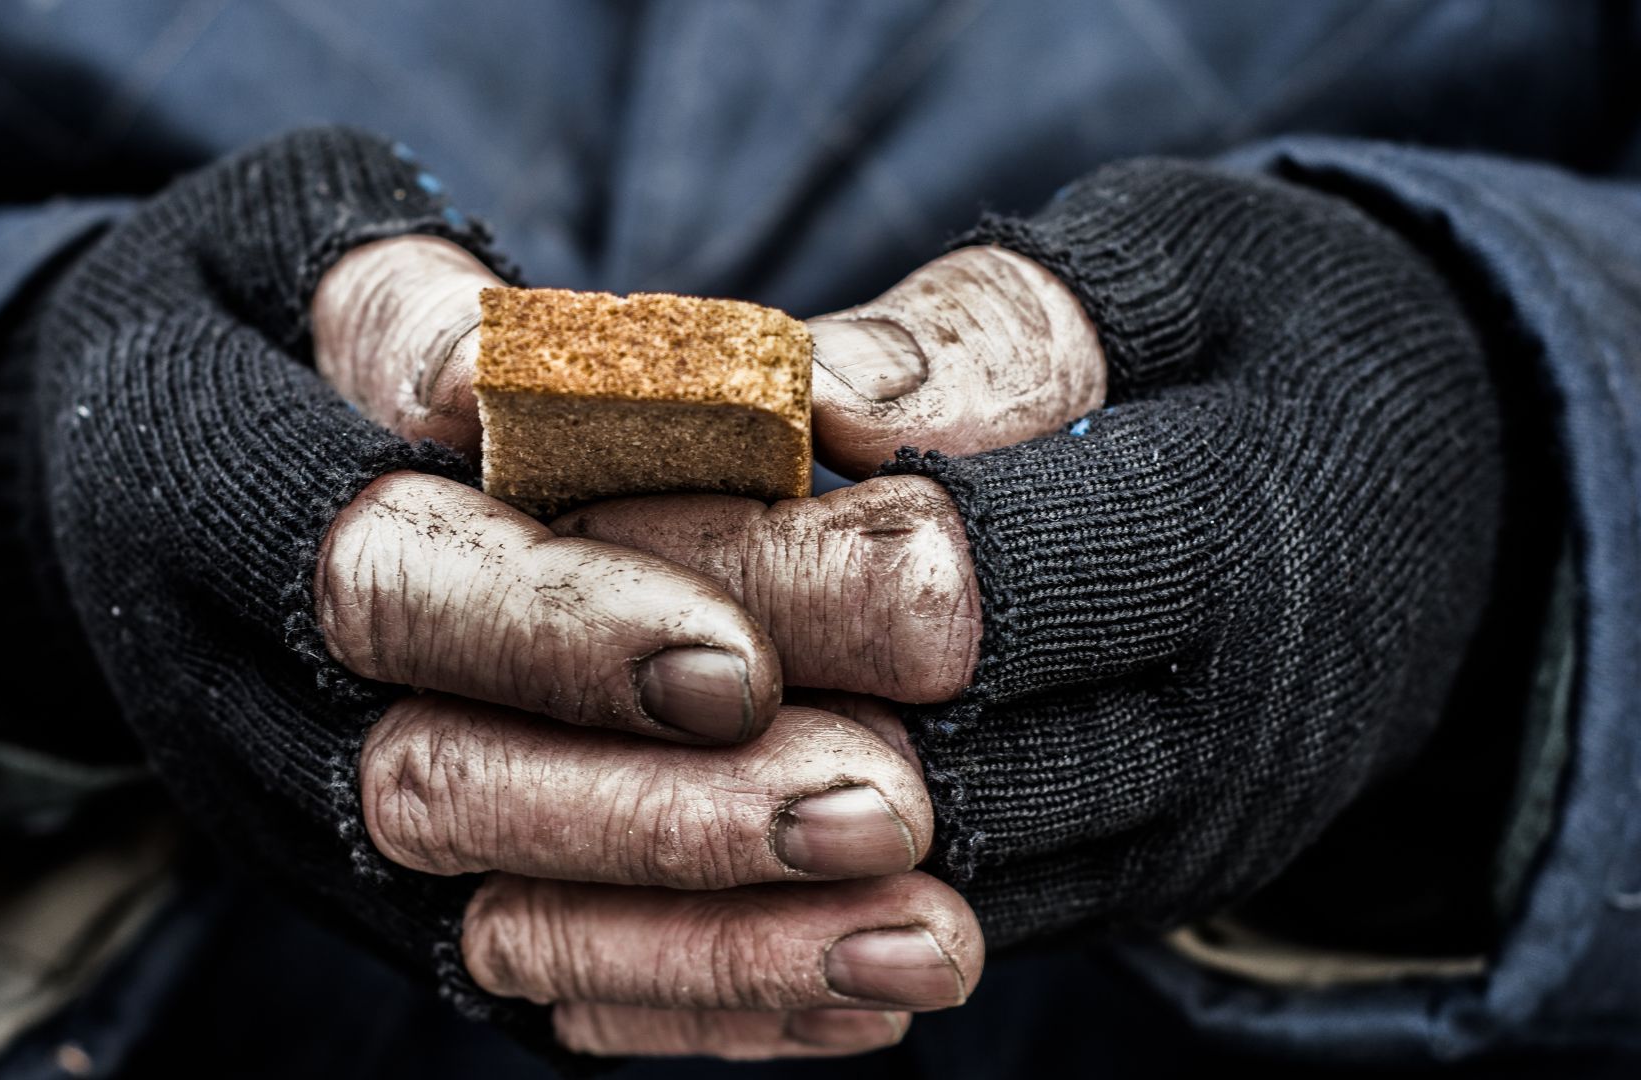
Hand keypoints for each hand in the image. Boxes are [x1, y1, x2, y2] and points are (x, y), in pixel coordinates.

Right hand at [29, 130, 964, 1063]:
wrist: (137, 477)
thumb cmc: (270, 322)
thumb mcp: (308, 249)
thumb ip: (408, 307)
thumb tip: (493, 375)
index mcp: (196, 493)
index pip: (375, 577)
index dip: (556, 626)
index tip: (747, 660)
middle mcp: (224, 689)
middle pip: (433, 786)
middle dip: (666, 815)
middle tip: (883, 804)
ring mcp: (286, 815)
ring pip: (484, 923)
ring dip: (709, 942)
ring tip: (913, 931)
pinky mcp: (364, 895)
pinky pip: (516, 983)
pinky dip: (687, 999)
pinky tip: (852, 987)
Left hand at [343, 163, 1501, 960]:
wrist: (1436, 525)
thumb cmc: (1281, 356)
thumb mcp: (1182, 281)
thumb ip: (1006, 336)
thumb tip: (819, 394)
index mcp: (1236, 547)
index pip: (956, 583)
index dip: (750, 548)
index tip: (569, 487)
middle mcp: (1207, 739)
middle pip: (908, 764)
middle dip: (684, 709)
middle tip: (487, 647)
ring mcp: (1157, 847)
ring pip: (891, 900)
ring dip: (680, 865)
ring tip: (479, 798)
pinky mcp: (1100, 898)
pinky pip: (906, 955)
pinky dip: (743, 947)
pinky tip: (577, 916)